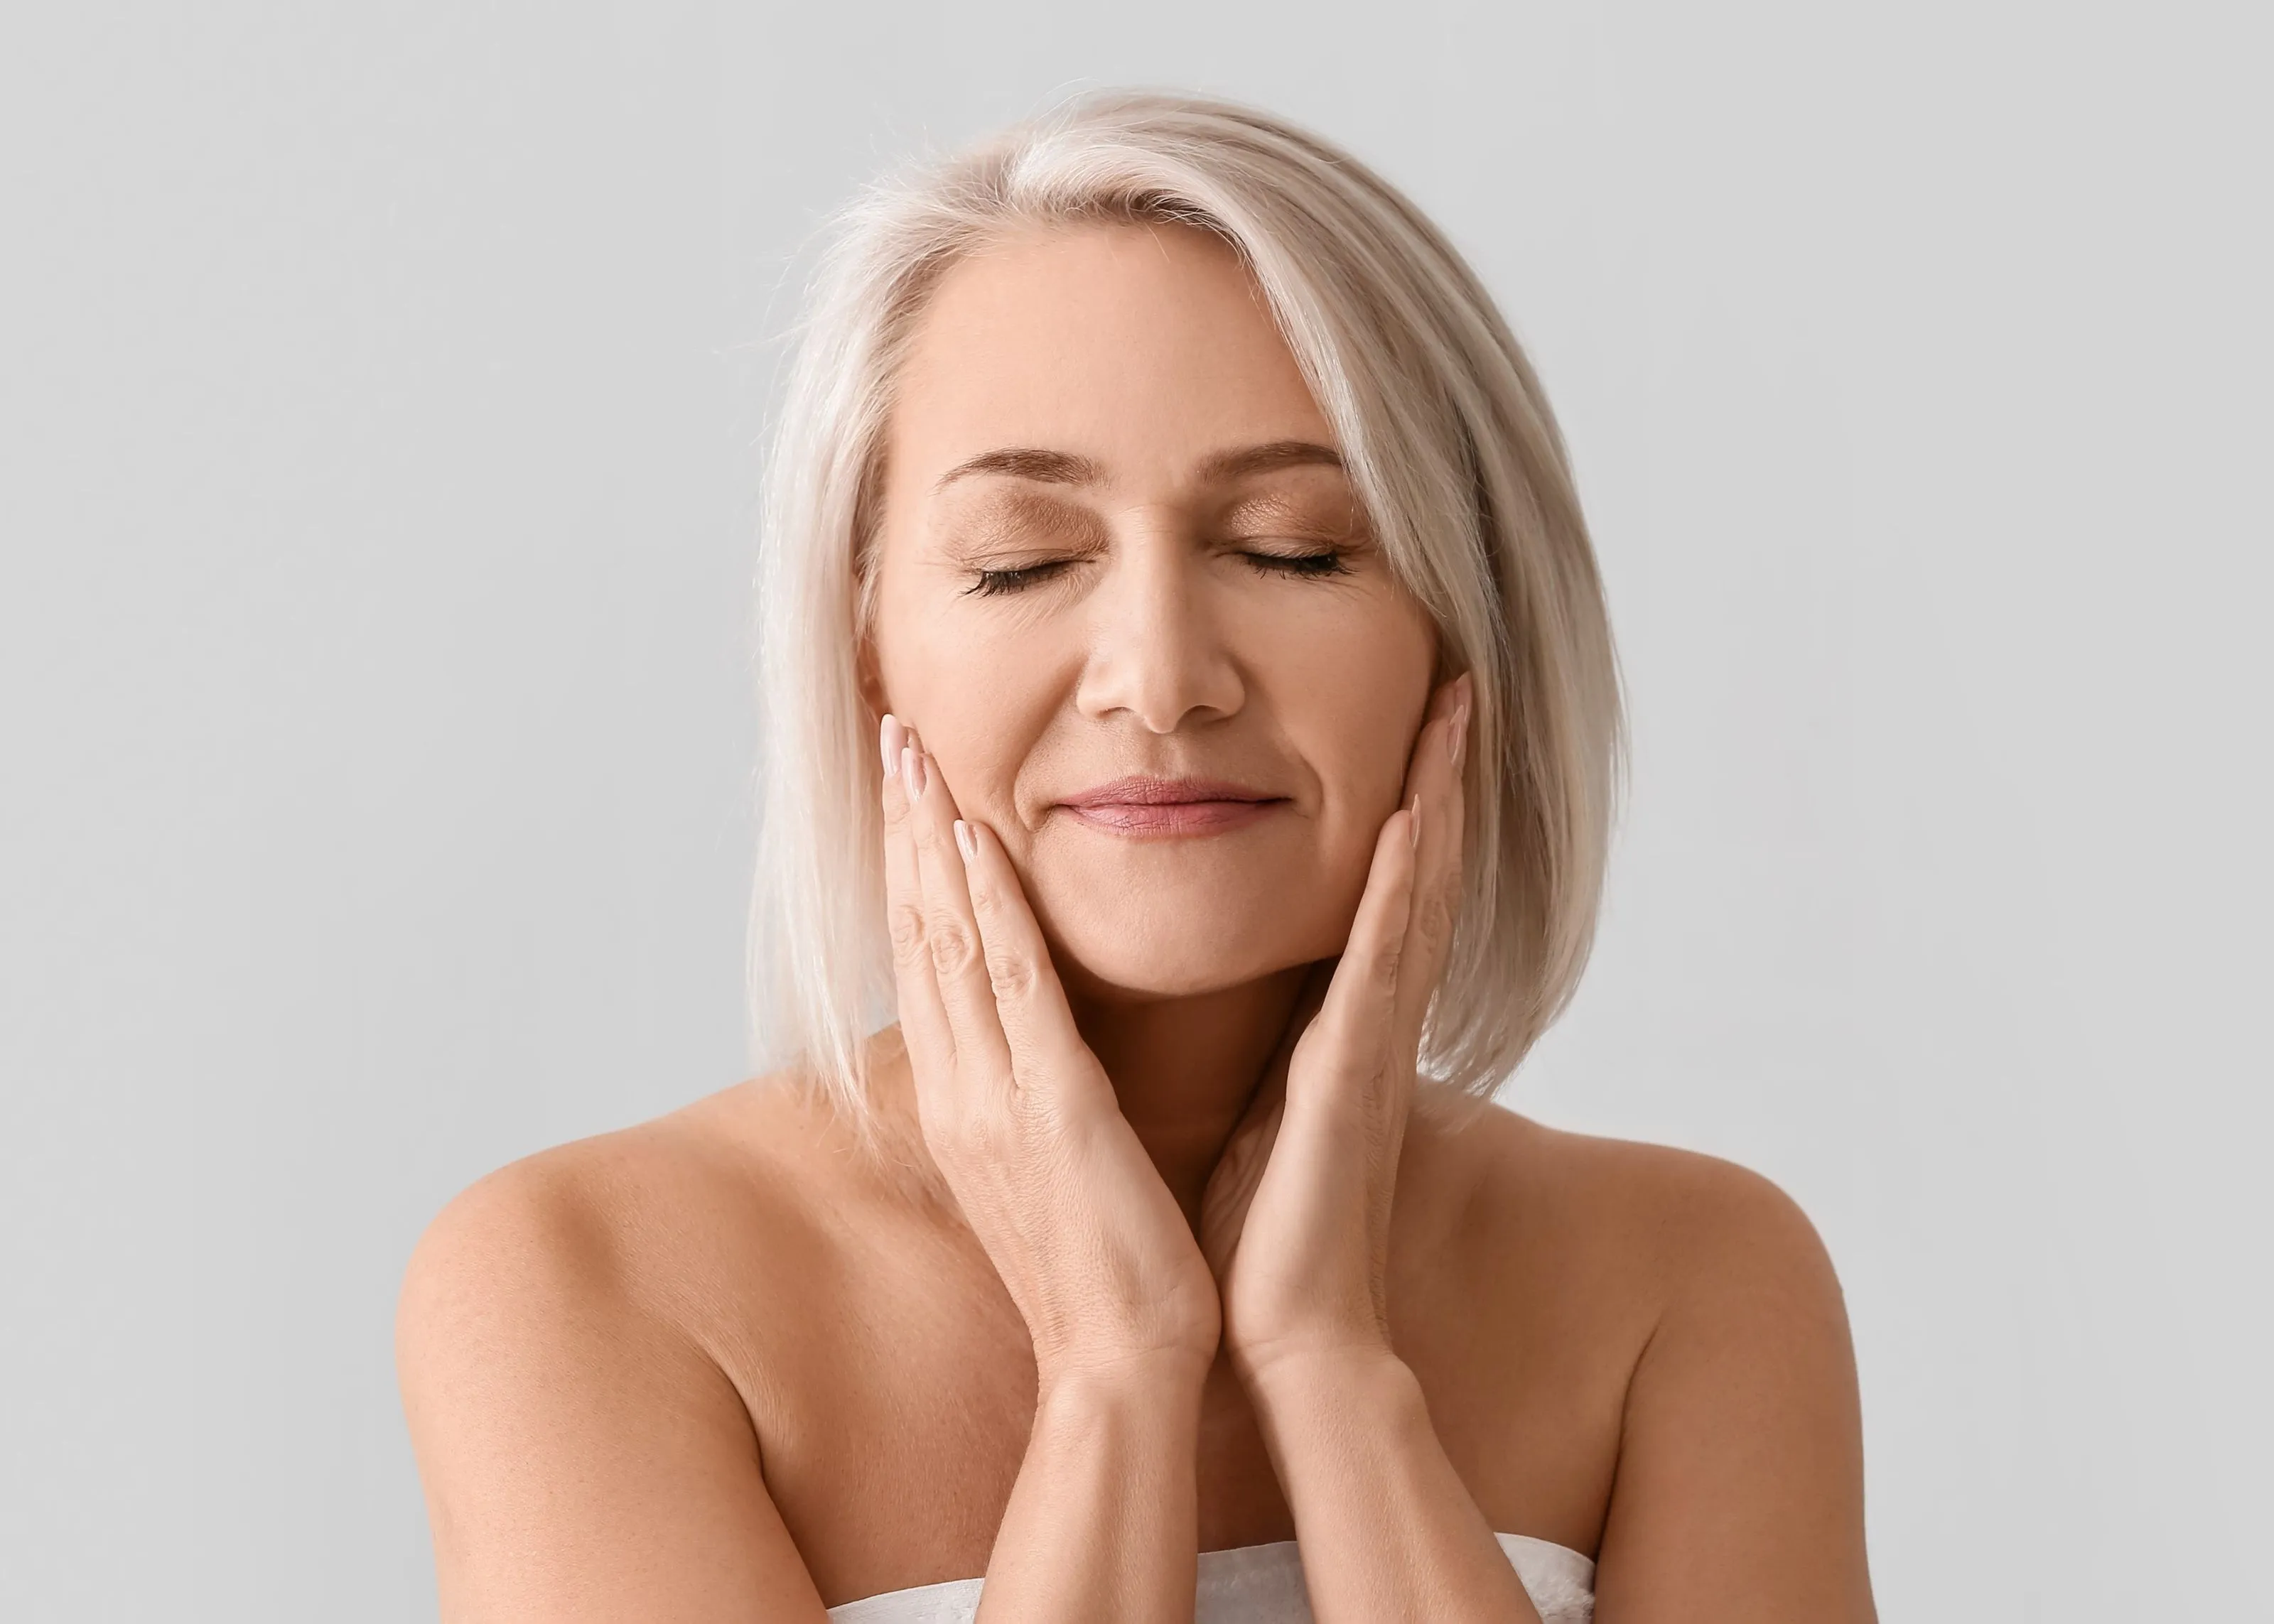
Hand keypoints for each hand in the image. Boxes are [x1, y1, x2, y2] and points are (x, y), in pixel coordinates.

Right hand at [879, 715, 1221, 1388]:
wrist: (1123, 1365)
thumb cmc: (1102, 1267)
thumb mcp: (1049, 1162)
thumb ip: (1030, 1090)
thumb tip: (1028, 1039)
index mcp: (963, 1100)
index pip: (927, 958)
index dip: (912, 865)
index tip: (908, 786)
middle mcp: (960, 1090)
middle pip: (920, 933)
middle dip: (904, 829)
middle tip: (892, 735)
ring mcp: (997, 1099)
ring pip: (951, 944)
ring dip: (931, 842)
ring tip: (916, 756)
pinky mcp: (1053, 1112)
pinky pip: (1014, 994)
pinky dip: (990, 915)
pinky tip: (978, 848)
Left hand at [1198, 674, 1472, 1385]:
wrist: (1284, 1328)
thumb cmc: (1267, 1227)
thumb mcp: (1268, 1102)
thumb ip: (1281, 1044)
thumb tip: (1263, 1000)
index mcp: (1345, 1024)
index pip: (1385, 893)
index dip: (1408, 805)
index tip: (1417, 723)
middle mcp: (1373, 1020)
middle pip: (1419, 872)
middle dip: (1439, 776)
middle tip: (1459, 682)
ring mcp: (1372, 1042)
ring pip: (1417, 896)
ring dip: (1435, 801)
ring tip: (1453, 712)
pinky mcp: (1353, 1074)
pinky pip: (1383, 963)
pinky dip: (1403, 887)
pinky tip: (1411, 819)